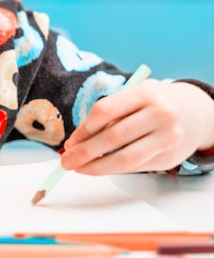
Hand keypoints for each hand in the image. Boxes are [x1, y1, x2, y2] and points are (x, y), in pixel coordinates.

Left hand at [61, 80, 213, 174]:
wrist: (196, 112)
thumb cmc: (153, 103)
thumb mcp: (134, 96)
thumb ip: (110, 114)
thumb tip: (77, 142)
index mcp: (144, 94)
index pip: (104, 111)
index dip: (83, 130)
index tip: (69, 142)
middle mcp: (159, 115)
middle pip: (113, 138)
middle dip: (84, 152)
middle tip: (66, 161)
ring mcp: (167, 138)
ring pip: (125, 159)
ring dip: (96, 167)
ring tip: (78, 168)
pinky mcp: (170, 158)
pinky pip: (135, 167)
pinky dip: (113, 169)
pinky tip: (99, 168)